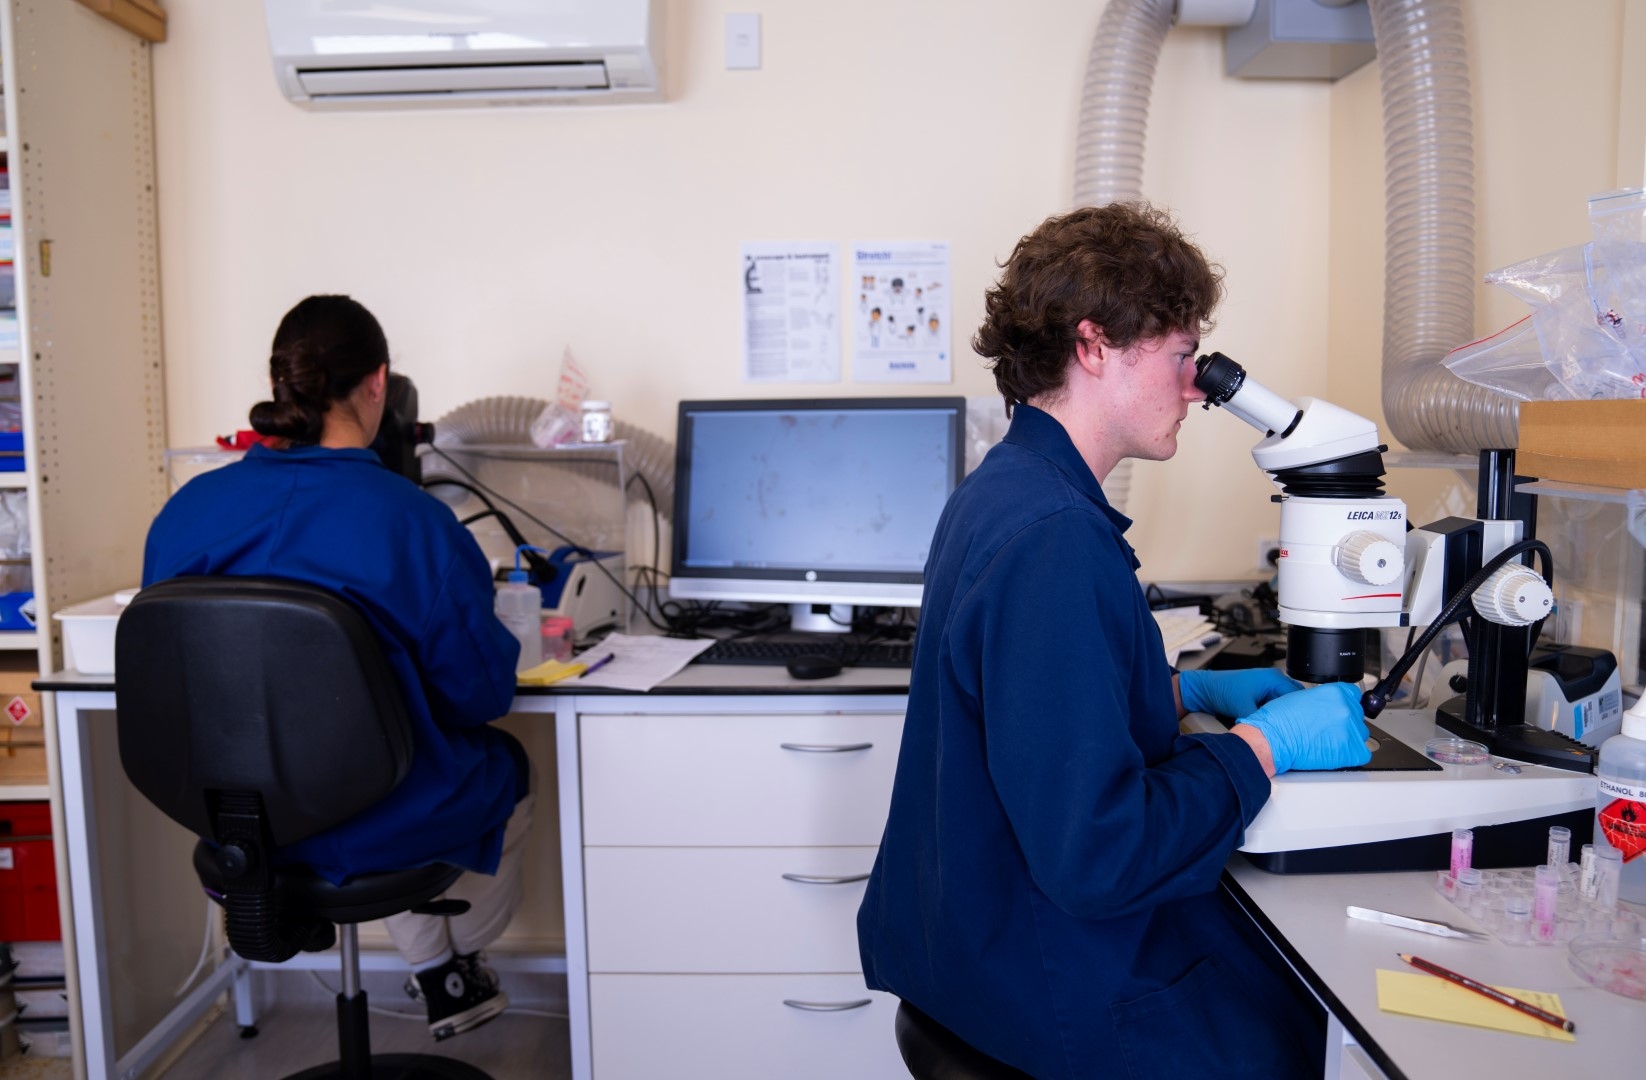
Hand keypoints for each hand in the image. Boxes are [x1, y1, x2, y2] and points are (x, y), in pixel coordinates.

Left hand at [1178, 667, 1301, 718]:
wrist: (1204, 689)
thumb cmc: (1221, 690)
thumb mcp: (1244, 709)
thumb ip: (1262, 720)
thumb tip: (1273, 733)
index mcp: (1273, 679)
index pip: (1296, 697)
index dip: (1299, 713)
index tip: (1301, 727)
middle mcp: (1273, 679)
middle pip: (1293, 699)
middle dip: (1293, 713)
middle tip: (1295, 729)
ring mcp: (1267, 685)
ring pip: (1284, 702)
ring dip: (1284, 713)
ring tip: (1284, 727)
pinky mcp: (1261, 692)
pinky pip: (1275, 703)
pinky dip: (1276, 712)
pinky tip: (1273, 722)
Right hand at [1234, 681, 1371, 774]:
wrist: (1273, 740)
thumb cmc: (1279, 720)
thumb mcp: (1302, 696)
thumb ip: (1323, 698)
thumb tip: (1330, 706)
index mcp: (1336, 692)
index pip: (1353, 695)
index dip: (1343, 705)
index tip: (1336, 712)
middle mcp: (1346, 708)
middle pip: (1356, 715)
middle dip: (1343, 722)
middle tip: (1325, 729)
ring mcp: (1351, 730)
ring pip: (1359, 734)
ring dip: (1347, 738)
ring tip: (1325, 741)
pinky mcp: (1352, 750)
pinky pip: (1361, 753)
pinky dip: (1349, 755)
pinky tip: (1332, 752)